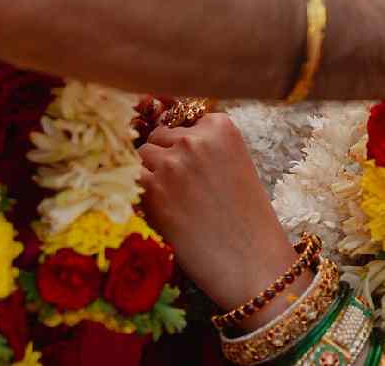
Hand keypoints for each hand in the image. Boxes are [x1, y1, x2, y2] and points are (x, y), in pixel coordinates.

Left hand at [140, 113, 304, 316]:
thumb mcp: (235, 166)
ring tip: (173, 202)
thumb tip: (168, 142)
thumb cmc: (247, 220)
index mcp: (221, 126)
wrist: (252, 263)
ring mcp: (172, 162)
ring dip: (151, 174)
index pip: (184, 122)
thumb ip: (206, 147)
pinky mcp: (153, 189)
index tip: (196, 170)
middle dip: (166, 158)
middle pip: (160, 136)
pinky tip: (159, 210)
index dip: (184, 147)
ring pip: (144, 155)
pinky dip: (141, 193)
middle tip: (182, 191)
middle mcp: (195, 138)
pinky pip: (133, 178)